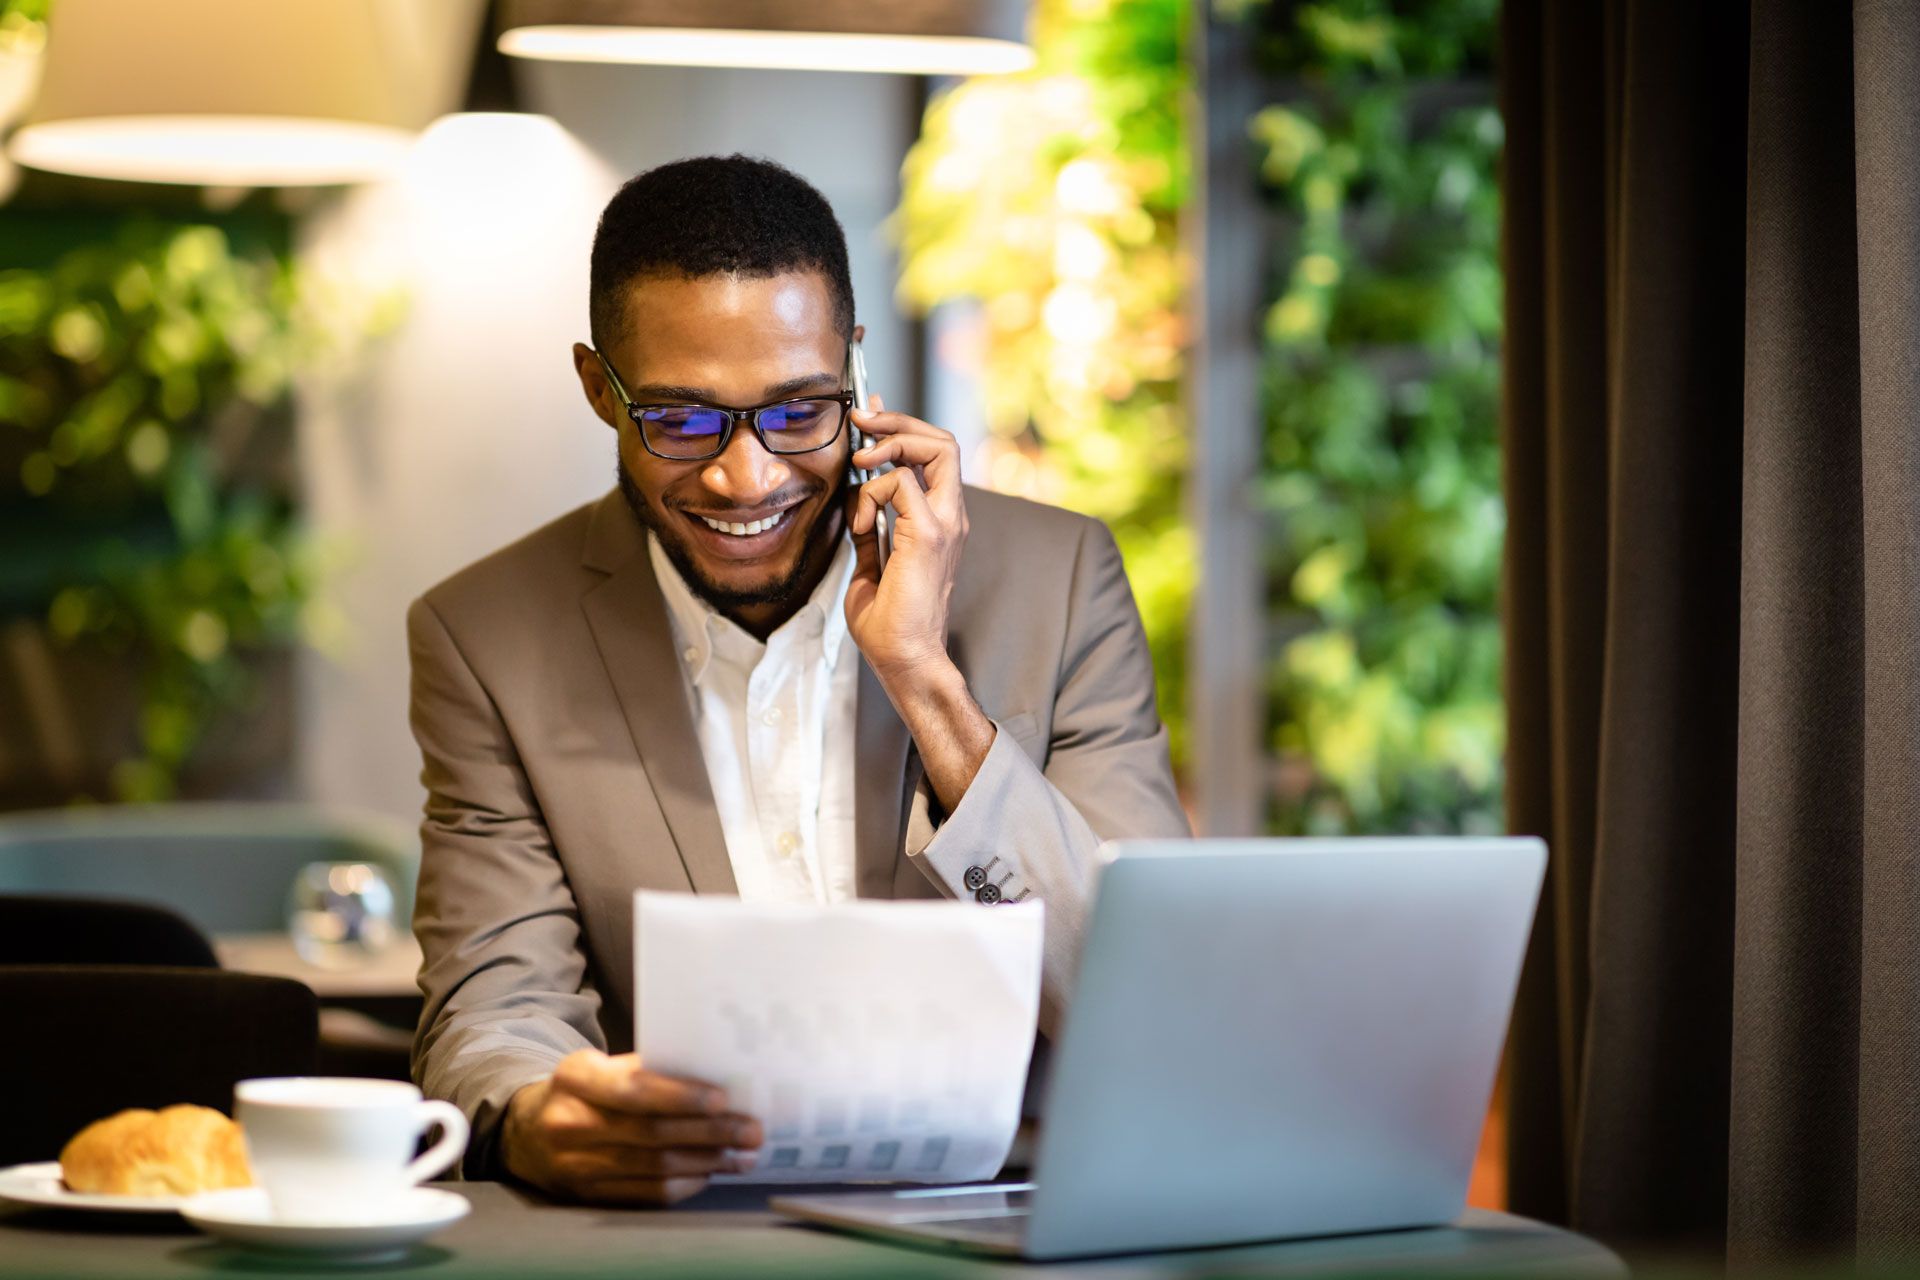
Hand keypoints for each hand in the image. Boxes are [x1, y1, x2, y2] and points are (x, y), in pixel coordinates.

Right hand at [501, 1049, 761, 1204]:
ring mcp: (575, 1165)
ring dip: (707, 1162)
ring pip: (654, 1167)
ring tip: (744, 1154)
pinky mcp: (586, 1195)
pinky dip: (686, 1183)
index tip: (722, 1099)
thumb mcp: (601, 1065)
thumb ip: (647, 1069)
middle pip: (651, 1133)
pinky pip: (646, 1193)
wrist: (529, 1130)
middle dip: (710, 1132)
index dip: (681, 1097)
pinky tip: (712, 1172)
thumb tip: (717, 1077)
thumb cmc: (584, 1090)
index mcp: (575, 1077)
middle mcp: (569, 1123)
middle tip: (750, 1130)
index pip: (633, 1090)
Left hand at [844, 394, 968, 681]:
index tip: (867, 415)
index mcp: (939, 521)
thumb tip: (855, 497)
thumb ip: (869, 529)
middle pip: (942, 441)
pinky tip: (861, 524)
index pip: (932, 454)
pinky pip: (902, 485)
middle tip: (862, 423)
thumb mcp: (870, 565)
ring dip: (891, 443)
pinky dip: (873, 493)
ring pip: (936, 448)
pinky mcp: (930, 535)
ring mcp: (945, 524)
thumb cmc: (890, 623)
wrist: (905, 659)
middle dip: (897, 422)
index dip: (900, 426)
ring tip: (860, 464)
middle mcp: (950, 516)